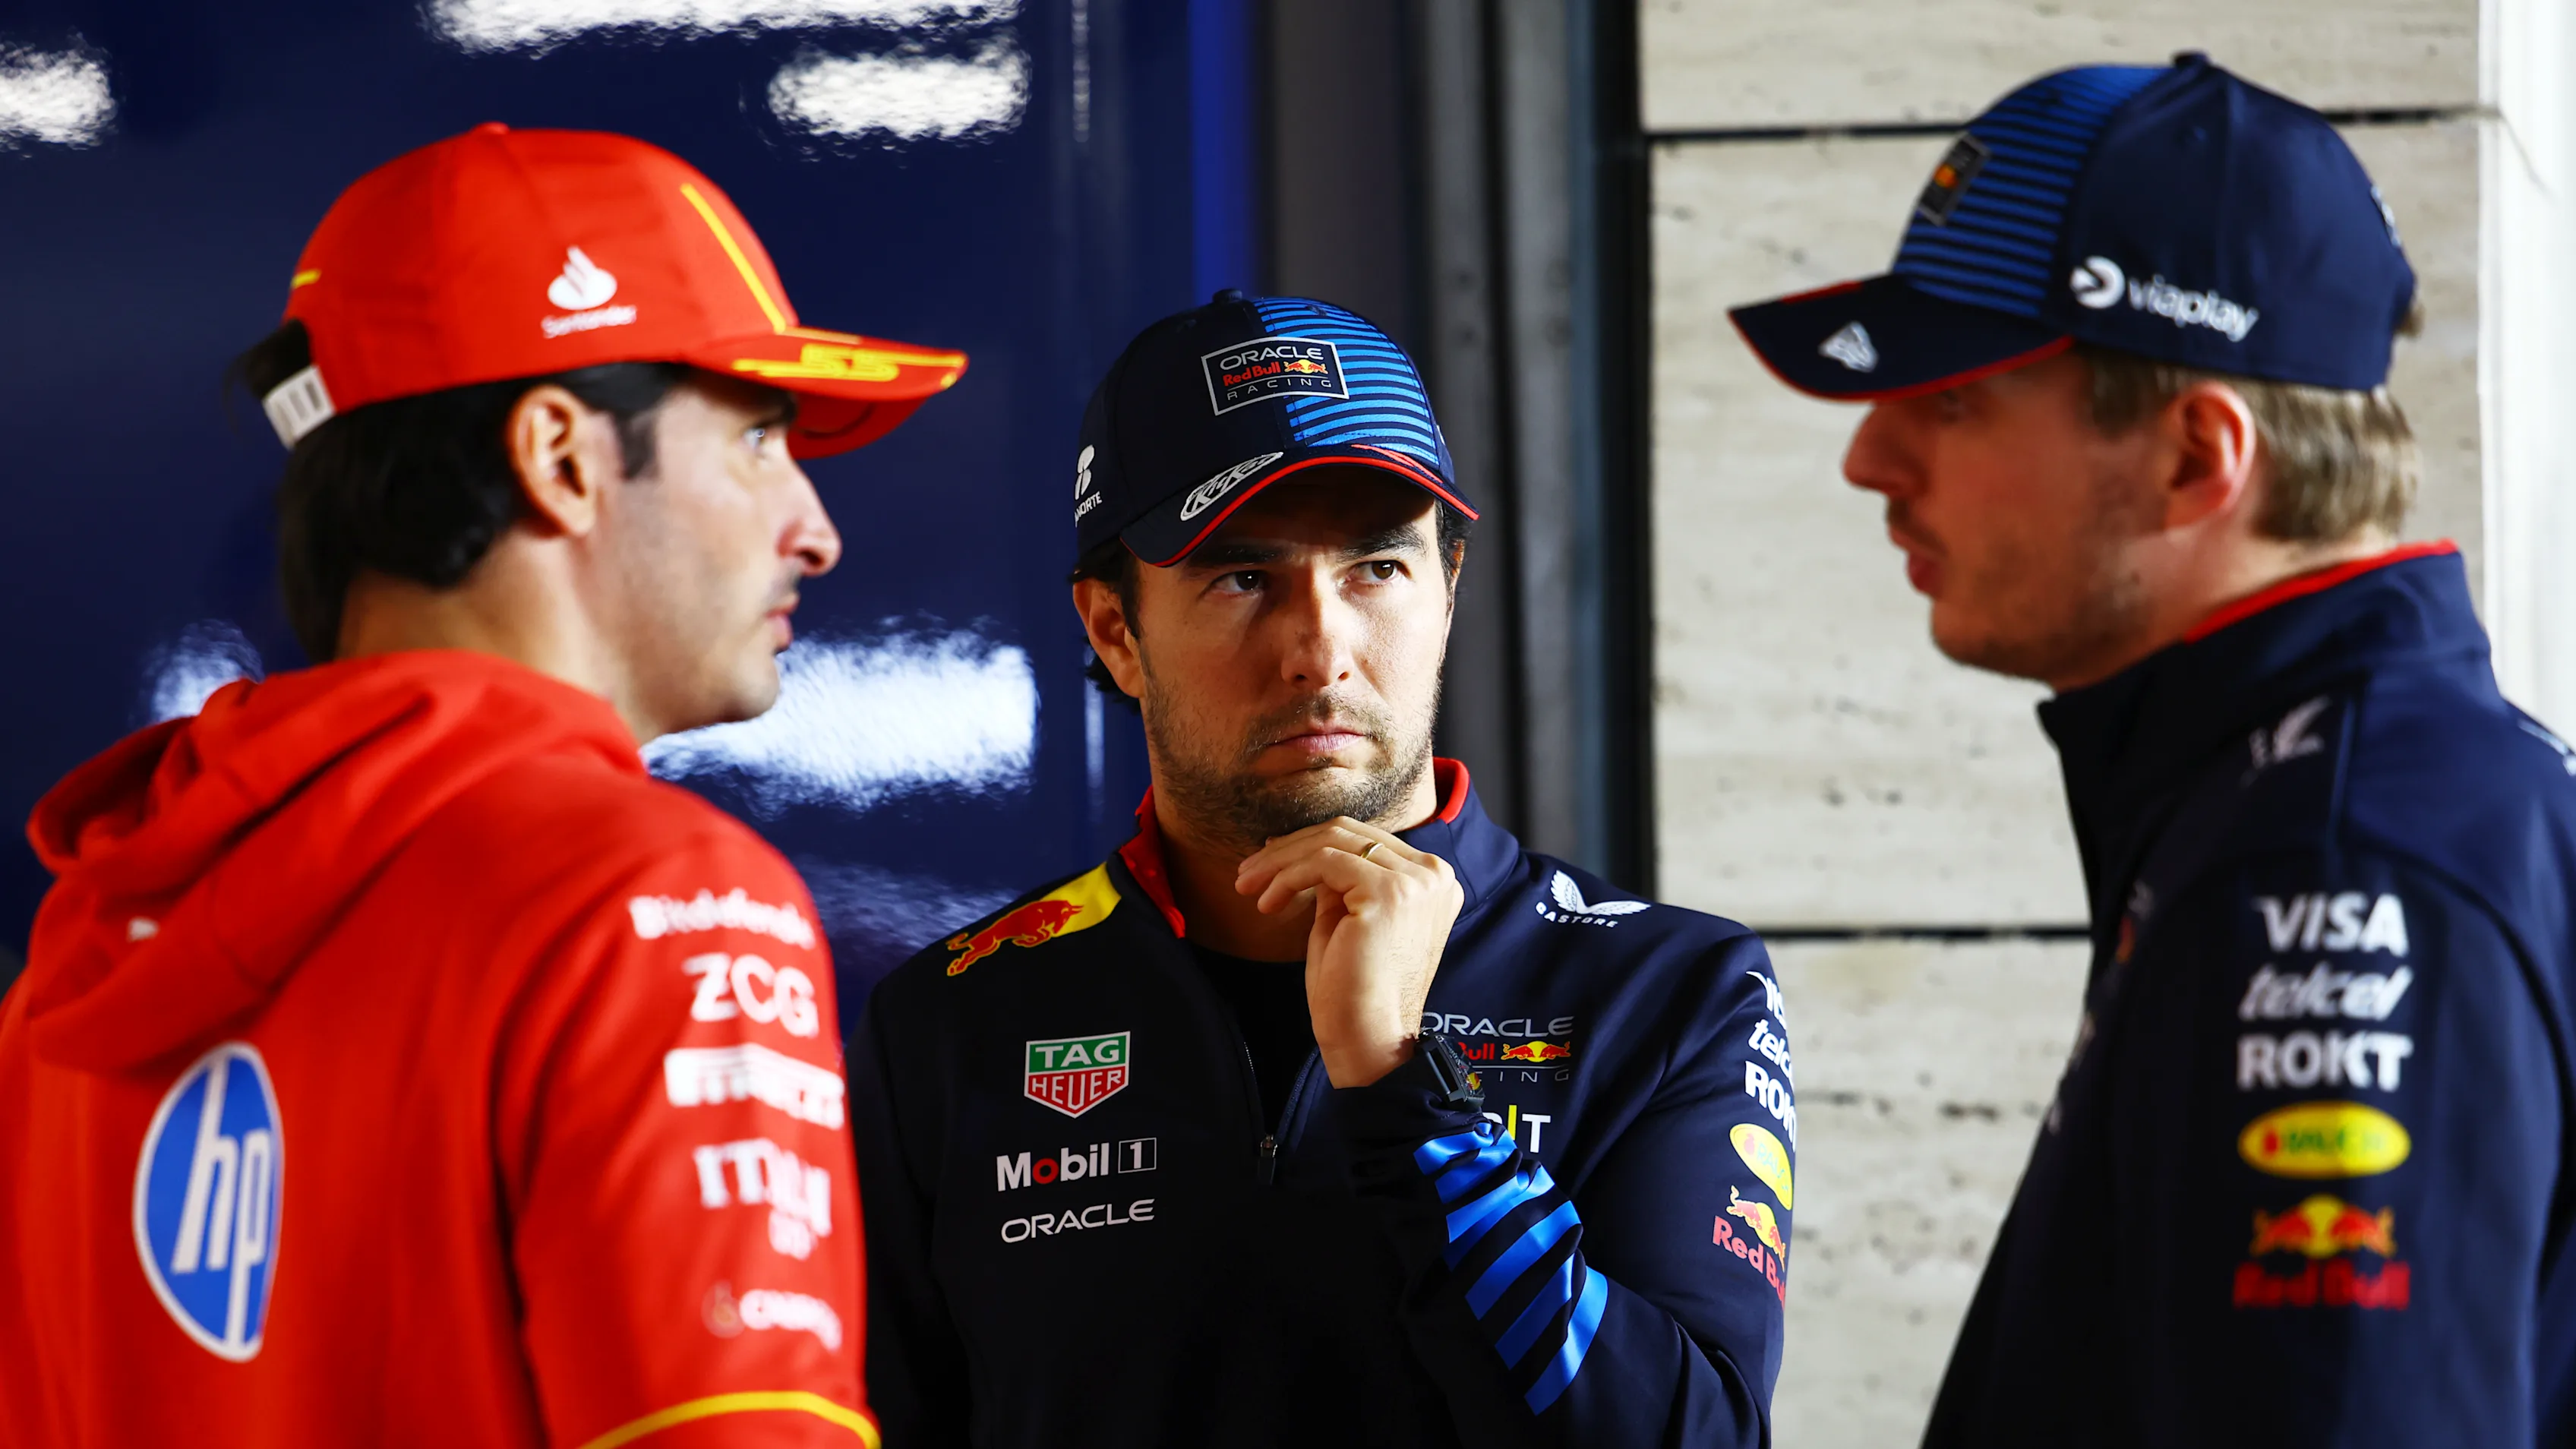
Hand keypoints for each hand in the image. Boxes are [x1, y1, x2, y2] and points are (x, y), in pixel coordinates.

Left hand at [1236, 817, 1463, 1086]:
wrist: (1369, 1042)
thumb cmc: (1353, 992)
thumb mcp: (1347, 920)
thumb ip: (1340, 881)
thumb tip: (1305, 846)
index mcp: (1432, 881)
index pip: (1365, 840)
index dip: (1310, 844)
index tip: (1269, 860)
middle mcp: (1434, 875)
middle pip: (1348, 833)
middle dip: (1289, 848)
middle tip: (1247, 873)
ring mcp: (1415, 882)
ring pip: (1331, 842)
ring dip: (1280, 861)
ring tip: (1247, 886)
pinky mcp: (1389, 893)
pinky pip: (1324, 863)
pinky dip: (1287, 877)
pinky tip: (1267, 904)